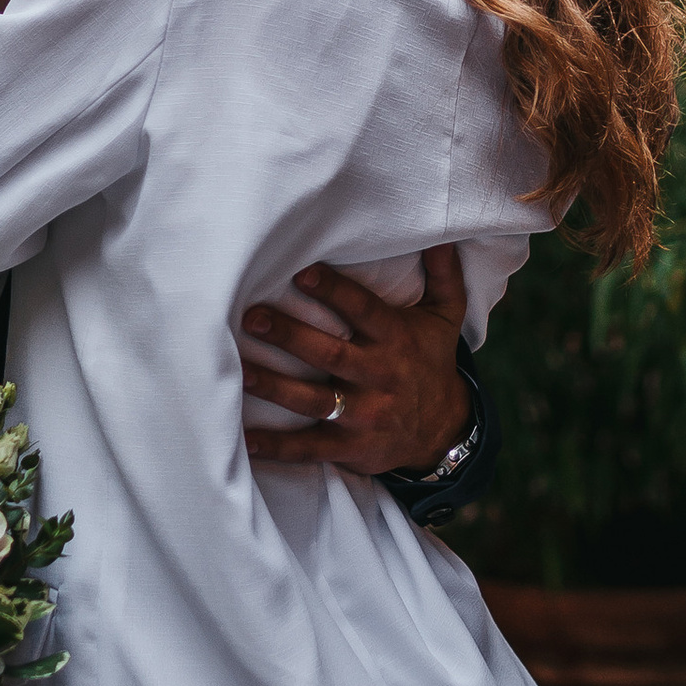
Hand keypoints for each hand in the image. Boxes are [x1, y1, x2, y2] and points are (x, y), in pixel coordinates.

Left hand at [242, 246, 471, 475]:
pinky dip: (278, 448)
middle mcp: (379, 376)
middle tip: (253, 317)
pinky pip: (310, 449)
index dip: (335, 292)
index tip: (303, 273)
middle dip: (291, 336)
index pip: (364, 311)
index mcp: (396, 340)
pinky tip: (246, 440)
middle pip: (332, 354)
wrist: (443, 432)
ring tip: (240, 371)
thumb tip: (441, 236)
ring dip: (275, 387)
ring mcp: (363, 415)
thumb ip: (444, 276)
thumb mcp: (445, 318)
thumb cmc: (431, 363)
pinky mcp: (350, 447)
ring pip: (314, 400)